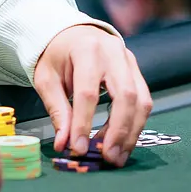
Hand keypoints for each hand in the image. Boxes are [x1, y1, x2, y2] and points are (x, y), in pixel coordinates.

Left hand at [33, 25, 151, 166]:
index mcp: (86, 50)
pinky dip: (135, 124)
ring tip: (116, 156)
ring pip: (141, 100)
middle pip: (125, 96)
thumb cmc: (57, 56)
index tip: (78, 149)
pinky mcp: (137, 70)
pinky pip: (143, 100)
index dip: (84, 124)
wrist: (71, 33)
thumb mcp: (47, 80)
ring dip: (131, 132)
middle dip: (119, 131)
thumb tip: (64, 145)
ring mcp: (129, 60)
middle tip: (109, 158)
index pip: (88, 92)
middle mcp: (113, 53)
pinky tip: (122, 142)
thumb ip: (58, 111)